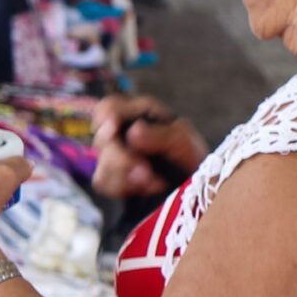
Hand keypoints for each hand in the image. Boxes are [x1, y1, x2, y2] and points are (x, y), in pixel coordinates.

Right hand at [90, 95, 204, 198]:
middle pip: (102, 141)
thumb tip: (133, 132)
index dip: (106, 118)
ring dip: (128, 178)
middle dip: (122, 160)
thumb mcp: (184, 141)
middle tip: (146, 173)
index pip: (109, 108)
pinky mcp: (112, 176)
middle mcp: (122, 132)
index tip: (112, 131)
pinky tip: (148, 187)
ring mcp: (114, 155)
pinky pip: (104, 183)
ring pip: (102, 166)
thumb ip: (160, 135)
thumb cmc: (190, 155)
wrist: (193, 183)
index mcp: (139, 114)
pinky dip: (126, 188)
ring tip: (156, 183)